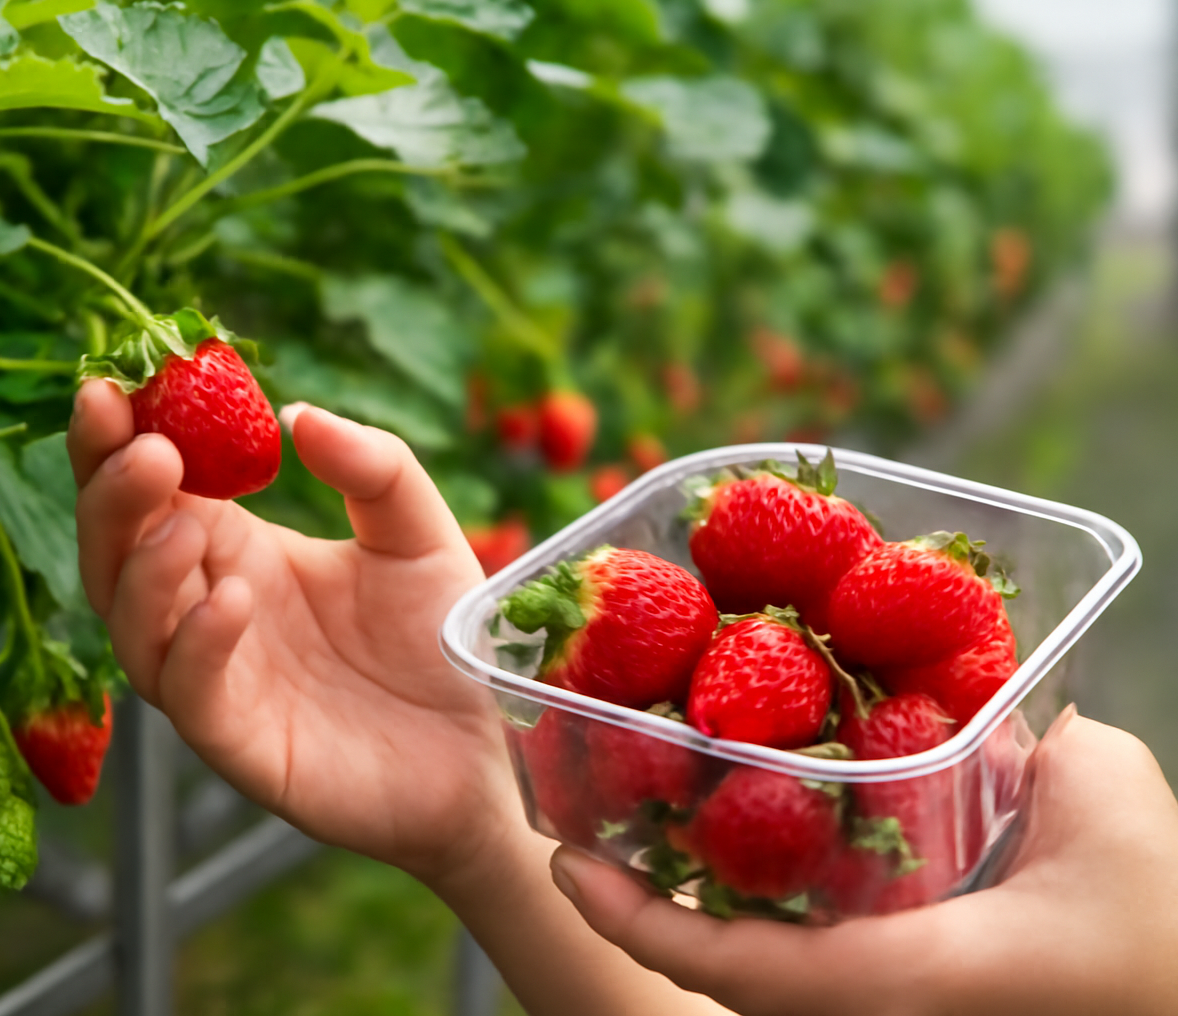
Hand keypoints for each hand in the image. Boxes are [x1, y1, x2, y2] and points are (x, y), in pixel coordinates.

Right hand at [67, 381, 519, 882]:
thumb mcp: (416, 533)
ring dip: (143, 567)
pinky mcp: (241, 744)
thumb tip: (298, 414)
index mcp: (237, 550)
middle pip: (117, 552)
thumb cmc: (443, 640)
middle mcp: (207, 610)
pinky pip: (191, 693)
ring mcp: (218, 680)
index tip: (110, 385)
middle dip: (111, 494)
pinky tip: (234, 596)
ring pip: (133, 624)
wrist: (490, 749)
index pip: (152, 491)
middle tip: (143, 446)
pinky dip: (196, 643)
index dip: (118, 441)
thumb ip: (372, 468)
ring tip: (185, 519)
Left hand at [550, 706, 1177, 1015]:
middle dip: (647, 902)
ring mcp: (886, 1004)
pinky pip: (810, 958)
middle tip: (588, 826)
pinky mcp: (908, 993)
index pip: (735, 966)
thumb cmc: (1165, 928)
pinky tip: (754, 836)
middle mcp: (872, 1007)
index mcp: (901, 975)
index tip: (568, 864)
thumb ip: (1036, 732)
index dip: (638, 918)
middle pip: (724, 966)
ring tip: (646, 821)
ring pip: (762, 966)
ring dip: (695, 902)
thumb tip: (989, 701)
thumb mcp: (1112, 807)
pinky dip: (761, 904)